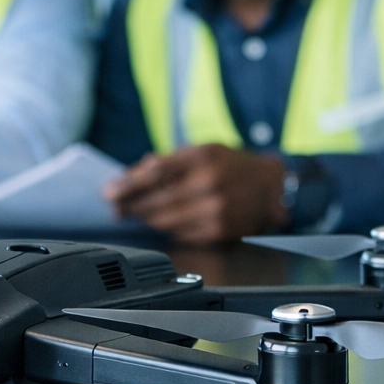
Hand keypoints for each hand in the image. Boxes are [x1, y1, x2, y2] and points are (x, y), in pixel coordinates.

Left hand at [105, 144, 286, 245]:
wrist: (274, 189)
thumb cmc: (234, 166)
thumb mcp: (205, 150)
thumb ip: (171, 160)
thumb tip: (135, 173)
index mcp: (202, 157)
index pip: (154, 173)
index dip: (128, 185)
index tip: (110, 191)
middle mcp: (208, 183)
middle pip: (155, 200)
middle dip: (130, 205)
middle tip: (116, 207)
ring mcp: (214, 210)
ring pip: (164, 220)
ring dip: (146, 218)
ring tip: (137, 214)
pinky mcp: (218, 231)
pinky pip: (180, 234)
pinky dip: (167, 228)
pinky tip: (163, 222)